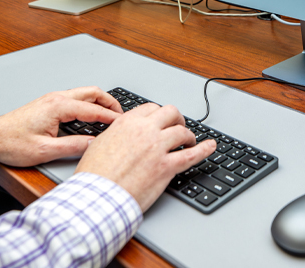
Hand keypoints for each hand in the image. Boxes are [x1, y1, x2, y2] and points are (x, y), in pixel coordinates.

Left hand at [0, 86, 122, 166]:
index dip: (112, 118)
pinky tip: (92, 116)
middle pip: (93, 93)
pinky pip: (76, 98)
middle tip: (122, 116)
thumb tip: (93, 144)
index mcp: (58, 106)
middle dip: (111, 103)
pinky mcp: (49, 104)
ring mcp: (52, 99)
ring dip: (100, 102)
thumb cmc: (11, 143)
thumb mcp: (44, 150)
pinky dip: (90, 104)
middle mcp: (57, 98)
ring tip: (111, 116)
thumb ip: (72, 146)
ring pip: (85, 93)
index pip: (94, 110)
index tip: (124, 125)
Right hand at [75, 102, 216, 211]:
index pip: (150, 108)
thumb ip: (114, 135)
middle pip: (170, 113)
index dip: (158, 115)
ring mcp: (157, 148)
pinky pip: (191, 155)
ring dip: (188, 135)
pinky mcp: (166, 167)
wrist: (98, 196)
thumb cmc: (94, 175)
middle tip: (178, 125)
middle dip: (176, 119)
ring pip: (182, 132)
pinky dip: (204, 149)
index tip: (161, 120)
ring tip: (190, 140)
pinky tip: (210, 147)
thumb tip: (118, 135)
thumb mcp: (98, 144)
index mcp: (127, 123)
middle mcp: (145, 131)